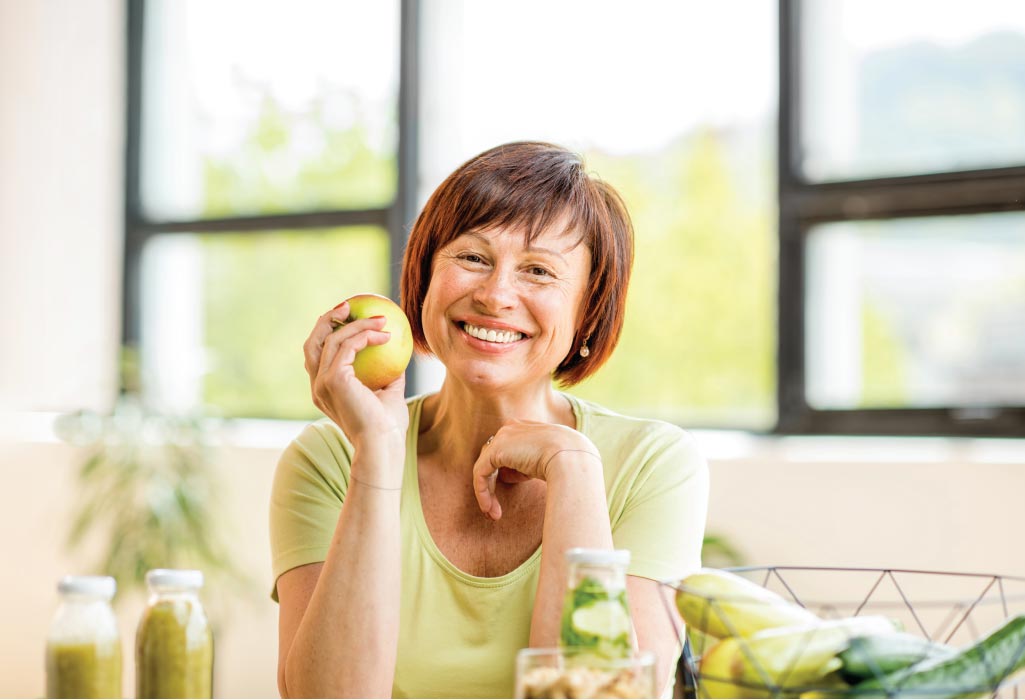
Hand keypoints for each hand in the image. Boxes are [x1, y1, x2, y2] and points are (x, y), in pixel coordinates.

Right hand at [303, 302, 408, 452]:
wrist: (382, 446)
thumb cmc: (387, 427)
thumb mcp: (389, 394)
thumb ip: (389, 375)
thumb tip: (397, 353)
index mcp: (324, 391)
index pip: (318, 356)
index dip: (328, 333)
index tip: (348, 318)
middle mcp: (317, 386)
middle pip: (312, 343)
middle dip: (327, 320)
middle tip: (349, 306)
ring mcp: (322, 383)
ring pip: (331, 339)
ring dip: (357, 324)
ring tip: (380, 318)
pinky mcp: (334, 379)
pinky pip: (348, 346)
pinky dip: (366, 335)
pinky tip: (386, 334)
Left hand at [472, 421, 601, 519]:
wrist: (572, 458)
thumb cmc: (568, 462)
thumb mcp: (546, 460)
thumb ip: (527, 464)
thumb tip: (510, 476)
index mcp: (525, 426)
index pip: (507, 448)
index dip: (506, 471)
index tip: (512, 490)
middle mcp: (511, 428)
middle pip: (492, 457)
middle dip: (492, 483)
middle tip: (495, 508)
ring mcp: (502, 437)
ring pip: (485, 467)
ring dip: (487, 493)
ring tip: (494, 514)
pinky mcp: (495, 450)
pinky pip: (480, 473)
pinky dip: (483, 492)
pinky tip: (490, 509)